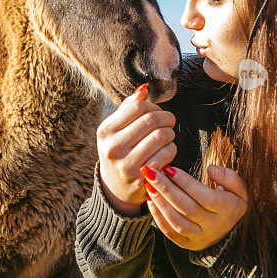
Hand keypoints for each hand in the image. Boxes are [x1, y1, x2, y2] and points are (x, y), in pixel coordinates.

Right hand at [97, 83, 176, 215]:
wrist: (116, 188)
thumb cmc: (120, 152)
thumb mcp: (116, 131)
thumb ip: (129, 108)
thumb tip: (144, 88)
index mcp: (105, 131)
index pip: (136, 106)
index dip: (153, 106)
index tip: (157, 112)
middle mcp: (112, 146)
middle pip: (151, 119)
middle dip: (166, 118)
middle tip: (169, 122)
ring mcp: (126, 163)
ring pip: (161, 135)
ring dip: (170, 133)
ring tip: (167, 137)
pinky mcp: (142, 177)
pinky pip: (167, 154)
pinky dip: (171, 149)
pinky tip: (166, 151)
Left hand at [143, 164, 247, 250]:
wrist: (229, 231)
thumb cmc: (230, 202)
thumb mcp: (239, 189)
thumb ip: (229, 177)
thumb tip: (212, 170)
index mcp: (227, 210)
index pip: (206, 197)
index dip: (186, 183)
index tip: (170, 168)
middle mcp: (213, 226)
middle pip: (187, 208)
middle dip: (167, 189)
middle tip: (151, 173)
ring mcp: (199, 237)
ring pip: (177, 222)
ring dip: (160, 203)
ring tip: (148, 185)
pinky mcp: (187, 243)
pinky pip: (170, 232)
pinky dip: (158, 217)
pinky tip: (150, 200)